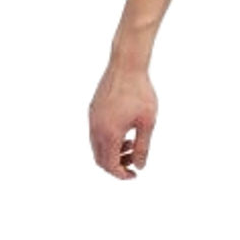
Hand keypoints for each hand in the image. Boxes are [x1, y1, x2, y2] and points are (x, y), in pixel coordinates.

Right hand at [88, 61, 158, 178]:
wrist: (126, 64)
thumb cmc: (141, 92)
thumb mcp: (147, 123)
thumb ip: (143, 147)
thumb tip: (139, 166)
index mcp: (109, 133)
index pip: (110, 165)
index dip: (122, 174)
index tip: (135, 175)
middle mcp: (96, 127)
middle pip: (100, 159)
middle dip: (116, 166)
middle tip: (133, 164)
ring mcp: (92, 118)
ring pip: (97, 147)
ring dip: (112, 153)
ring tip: (131, 146)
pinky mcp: (93, 110)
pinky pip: (96, 134)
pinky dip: (108, 141)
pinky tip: (124, 133)